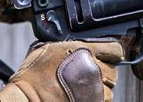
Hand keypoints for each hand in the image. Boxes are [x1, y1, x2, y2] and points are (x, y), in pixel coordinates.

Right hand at [0, 38, 123, 101]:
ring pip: (110, 88)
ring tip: (84, 87)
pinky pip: (102, 101)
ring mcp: (94, 88)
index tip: (109, 55)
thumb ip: (72, 45)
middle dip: (104, 71)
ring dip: (101, 88)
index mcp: (84, 50)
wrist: (28, 98)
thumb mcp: (51, 47)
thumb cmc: (34, 74)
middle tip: (89, 73)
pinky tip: (81, 95)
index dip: (112, 52)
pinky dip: (95, 99)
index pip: (114, 49)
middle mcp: (93, 68)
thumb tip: (82, 45)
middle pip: (113, 70)